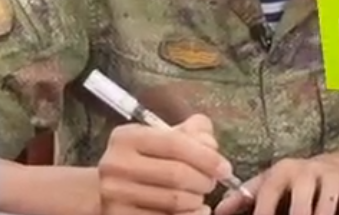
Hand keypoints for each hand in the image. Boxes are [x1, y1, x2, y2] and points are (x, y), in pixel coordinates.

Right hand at [97, 114, 231, 214]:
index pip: (175, 144)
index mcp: (127, 137)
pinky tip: (195, 210)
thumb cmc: (151, 158)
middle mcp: (115, 165)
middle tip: (212, 183)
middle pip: (176, 174)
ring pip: (173, 200)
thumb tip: (210, 146)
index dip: (207, 158)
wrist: (115, 187)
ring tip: (199, 195)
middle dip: (204, 180)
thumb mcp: (169, 136)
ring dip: (196, 200)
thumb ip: (195, 132)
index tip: (225, 169)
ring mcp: (113, 195)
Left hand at [214, 157, 338, 214]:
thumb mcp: (271, 183)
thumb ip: (245, 198)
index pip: (269, 193)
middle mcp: (310, 171)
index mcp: (284, 171)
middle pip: (301, 208)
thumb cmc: (296, 182)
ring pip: (327, 211)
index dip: (264, 213)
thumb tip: (216, 211)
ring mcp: (335, 180)